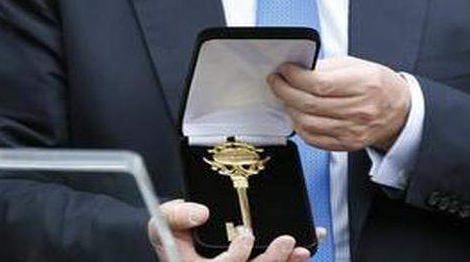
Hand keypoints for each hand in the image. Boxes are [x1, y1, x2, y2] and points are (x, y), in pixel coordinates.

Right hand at [148, 200, 312, 261]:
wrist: (181, 236)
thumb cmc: (173, 232)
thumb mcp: (162, 221)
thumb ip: (176, 215)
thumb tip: (201, 213)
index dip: (236, 258)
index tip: (246, 236)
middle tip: (285, 242)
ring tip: (300, 250)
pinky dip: (291, 261)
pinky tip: (306, 249)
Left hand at [269, 56, 410, 150]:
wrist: (400, 111)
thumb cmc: (379, 85)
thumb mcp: (357, 65)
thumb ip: (326, 67)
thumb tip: (298, 69)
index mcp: (363, 85)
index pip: (319, 84)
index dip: (295, 77)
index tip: (285, 70)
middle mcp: (359, 110)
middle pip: (309, 104)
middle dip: (285, 90)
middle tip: (277, 81)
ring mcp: (353, 130)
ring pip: (307, 123)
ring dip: (290, 108)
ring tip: (286, 97)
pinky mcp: (347, 144)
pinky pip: (314, 139)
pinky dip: (300, 126)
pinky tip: (298, 114)